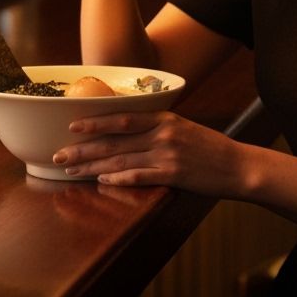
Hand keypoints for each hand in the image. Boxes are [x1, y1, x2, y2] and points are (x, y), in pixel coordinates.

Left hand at [52, 110, 247, 197]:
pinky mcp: (173, 175)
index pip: (121, 118)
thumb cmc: (207, 147)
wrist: (237, 165)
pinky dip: (119, 178)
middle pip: (114, 140)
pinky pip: (140, 176)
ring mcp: (168, 155)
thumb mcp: (182, 127)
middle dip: (83, 148)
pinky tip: (102, 179)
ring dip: (93, 165)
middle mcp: (163, 134)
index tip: (71, 125)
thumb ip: (155, 127)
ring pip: (121, 159)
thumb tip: (124, 130)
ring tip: (71, 169)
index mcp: (163, 118)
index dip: (94, 121)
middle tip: (59, 153)